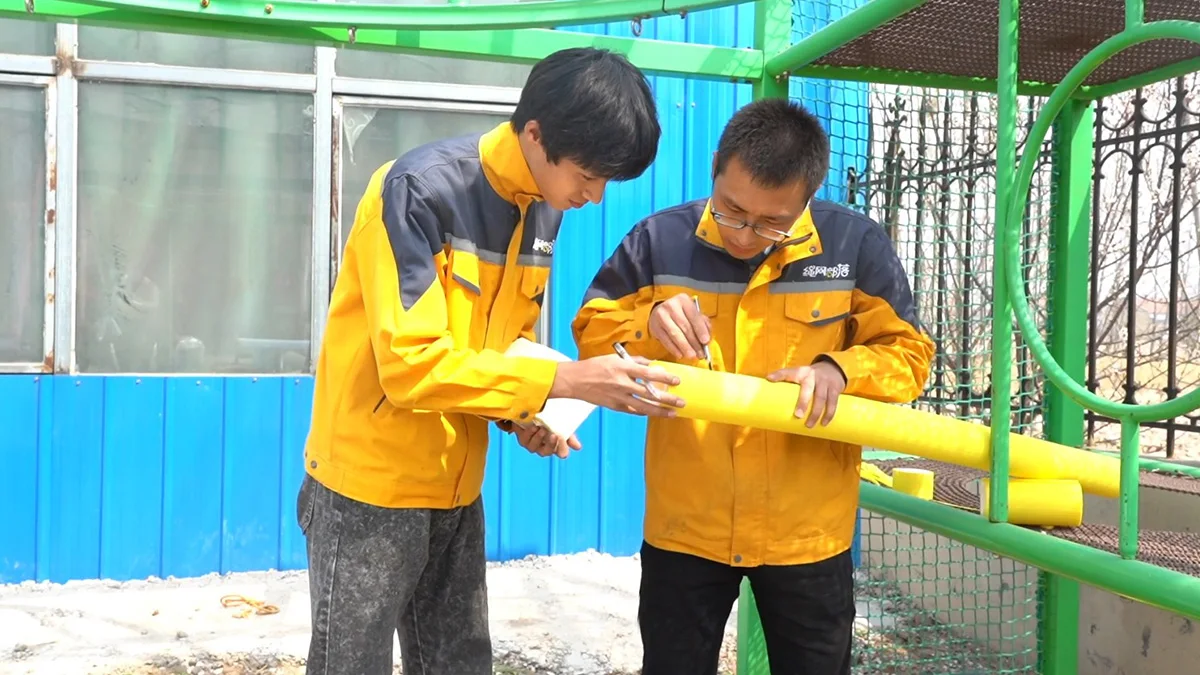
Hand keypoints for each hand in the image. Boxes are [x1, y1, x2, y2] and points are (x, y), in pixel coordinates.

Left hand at [514, 424, 580, 458]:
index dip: (562, 448)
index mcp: (556, 445)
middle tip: (554, 435)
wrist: (533, 412)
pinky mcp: (522, 440)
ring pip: (534, 447)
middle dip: (550, 444)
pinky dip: (530, 433)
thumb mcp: (561, 425)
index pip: (562, 452)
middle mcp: (544, 448)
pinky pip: (525, 439)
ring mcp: (532, 445)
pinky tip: (534, 426)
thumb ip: (569, 435)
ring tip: (542, 428)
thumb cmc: (549, 420)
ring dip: (539, 438)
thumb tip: (578, 447)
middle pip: (547, 452)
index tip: (563, 438)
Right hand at [550, 354, 685, 416]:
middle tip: (682, 401)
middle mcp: (622, 383)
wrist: (575, 380)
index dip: (665, 377)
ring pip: (644, 406)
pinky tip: (655, 413)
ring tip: (673, 413)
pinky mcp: (614, 406)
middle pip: (650, 393)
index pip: (649, 373)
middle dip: (668, 398)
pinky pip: (634, 411)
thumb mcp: (614, 358)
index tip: (677, 380)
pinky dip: (645, 412)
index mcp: (622, 368)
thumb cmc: (594, 366)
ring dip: (661, 411)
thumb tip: (651, 365)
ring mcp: (618, 397)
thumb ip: (634, 361)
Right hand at [648, 293, 711, 359]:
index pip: (694, 316)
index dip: (700, 329)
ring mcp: (661, 316)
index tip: (705, 341)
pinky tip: (680, 354)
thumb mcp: (693, 313)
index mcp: (684, 300)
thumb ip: (703, 323)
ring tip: (692, 356)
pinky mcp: (655, 327)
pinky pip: (666, 340)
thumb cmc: (681, 314)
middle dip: (694, 342)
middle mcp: (671, 306)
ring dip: (684, 347)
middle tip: (700, 354)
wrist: (660, 312)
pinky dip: (674, 349)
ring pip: (675, 334)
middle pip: (685, 326)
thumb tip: (706, 340)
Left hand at [767, 360, 846, 427]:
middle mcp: (813, 376)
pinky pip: (833, 402)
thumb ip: (786, 382)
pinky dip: (829, 414)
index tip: (769, 379)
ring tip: (809, 425)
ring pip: (822, 398)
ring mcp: (825, 382)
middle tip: (797, 416)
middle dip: (803, 402)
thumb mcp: (799, 375)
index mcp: (801, 372)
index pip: (788, 372)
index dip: (779, 375)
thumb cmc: (810, 377)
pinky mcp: (835, 388)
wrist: (833, 368)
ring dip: (816, 413)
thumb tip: (768, 393)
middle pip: (808, 389)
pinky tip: (824, 423)